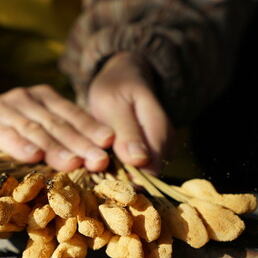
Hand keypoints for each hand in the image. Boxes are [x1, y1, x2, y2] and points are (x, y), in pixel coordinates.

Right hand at [0, 85, 114, 171]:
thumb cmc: (9, 126)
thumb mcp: (36, 124)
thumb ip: (61, 136)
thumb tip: (95, 158)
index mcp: (46, 98)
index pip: (73, 114)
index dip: (92, 129)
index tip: (110, 144)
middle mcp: (29, 99)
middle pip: (59, 124)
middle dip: (81, 143)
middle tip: (99, 160)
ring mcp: (6, 108)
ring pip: (36, 129)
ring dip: (55, 148)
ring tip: (73, 163)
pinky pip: (5, 134)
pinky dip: (19, 145)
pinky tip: (33, 157)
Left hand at [88, 52, 173, 173]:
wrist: (125, 77)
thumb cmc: (116, 87)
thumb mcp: (114, 104)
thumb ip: (126, 132)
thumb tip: (138, 160)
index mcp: (160, 131)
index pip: (151, 171)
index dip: (126, 179)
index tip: (100, 172)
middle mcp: (166, 145)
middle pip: (146, 177)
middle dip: (118, 177)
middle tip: (92, 165)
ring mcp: (160, 151)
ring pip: (139, 176)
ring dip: (116, 173)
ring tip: (95, 159)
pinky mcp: (150, 154)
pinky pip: (135, 170)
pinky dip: (117, 168)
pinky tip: (103, 158)